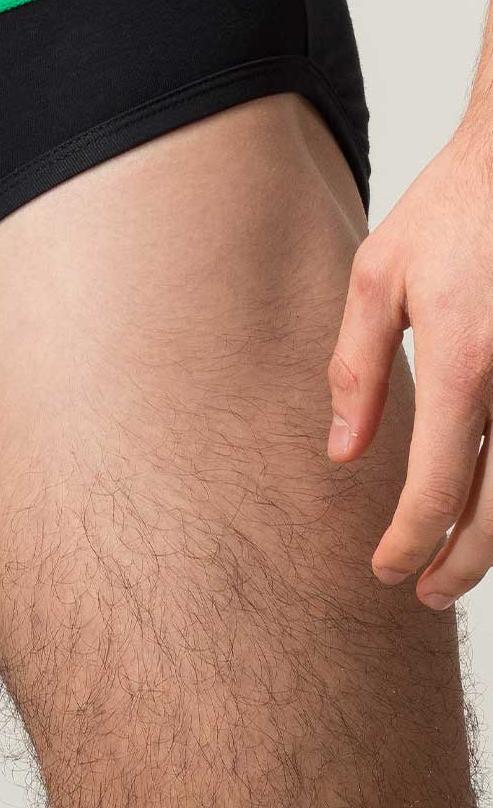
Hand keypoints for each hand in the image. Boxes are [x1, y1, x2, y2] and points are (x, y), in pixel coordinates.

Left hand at [328, 124, 492, 609]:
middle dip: (460, 564)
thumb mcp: (380, 277)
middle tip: (423, 594)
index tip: (384, 569)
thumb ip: (358, 370)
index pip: (435, 484)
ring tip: (458, 570)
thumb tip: (343, 455)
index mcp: (465, 362)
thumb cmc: (452, 213)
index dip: (409, 539)